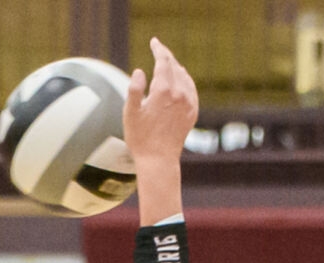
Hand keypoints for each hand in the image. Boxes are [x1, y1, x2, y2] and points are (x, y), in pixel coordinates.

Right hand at [124, 38, 199, 170]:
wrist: (159, 160)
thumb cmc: (140, 138)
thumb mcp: (130, 114)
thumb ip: (134, 89)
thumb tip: (139, 71)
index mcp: (163, 91)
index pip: (163, 61)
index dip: (158, 49)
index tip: (154, 42)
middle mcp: (180, 93)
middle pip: (174, 66)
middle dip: (166, 56)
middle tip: (158, 49)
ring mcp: (189, 102)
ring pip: (184, 76)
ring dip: (175, 67)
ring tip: (167, 64)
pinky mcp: (193, 111)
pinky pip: (191, 88)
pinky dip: (184, 80)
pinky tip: (180, 80)